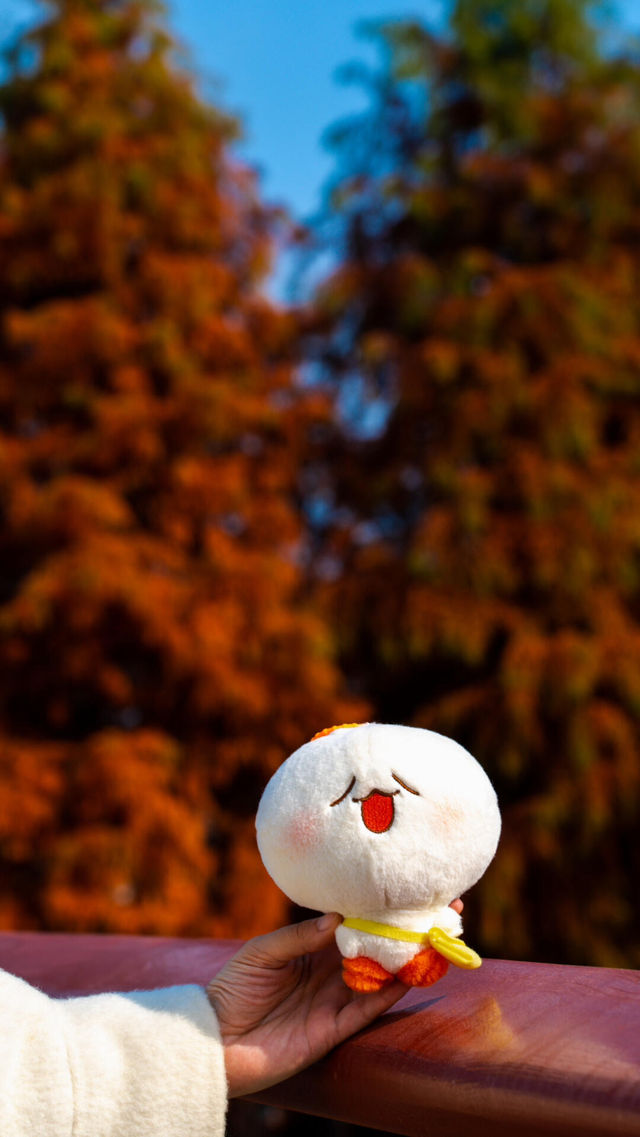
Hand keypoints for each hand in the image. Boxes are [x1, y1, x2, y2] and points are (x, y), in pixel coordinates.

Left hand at [207, 899, 463, 1097]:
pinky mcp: (335, 1030)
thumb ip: (300, 936)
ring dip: (407, 959)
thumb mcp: (262, 952)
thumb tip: (338, 917)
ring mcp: (335, 1000)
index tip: (405, 888)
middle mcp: (329, 972)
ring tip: (435, 936)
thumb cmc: (233, 988)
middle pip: (376, 947)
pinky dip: (391, 993)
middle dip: (406, 929)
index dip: (379, 908)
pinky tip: (410, 974)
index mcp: (312, 948)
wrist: (213, 1041)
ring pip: (381, 977)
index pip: (354, 923)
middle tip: (439, 908)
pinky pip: (369, 1009)